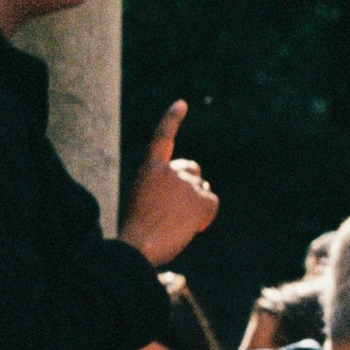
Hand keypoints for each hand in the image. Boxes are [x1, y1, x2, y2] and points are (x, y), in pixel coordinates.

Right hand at [118, 102, 217, 267]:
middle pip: (192, 169)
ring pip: (201, 189)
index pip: (162, 138)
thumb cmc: (137, 232)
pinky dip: (205, 216)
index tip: (182, 104)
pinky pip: (211, 203)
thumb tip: (193, 192)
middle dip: (191, 183)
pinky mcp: (200, 198)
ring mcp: (186, 183)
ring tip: (176, 224)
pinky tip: (190, 227)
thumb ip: (162, 189)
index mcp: (149, 169)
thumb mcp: (143, 201)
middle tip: (177, 209)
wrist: (140, 246)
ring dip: (194, 205)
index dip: (172, 119)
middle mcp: (170, 170)